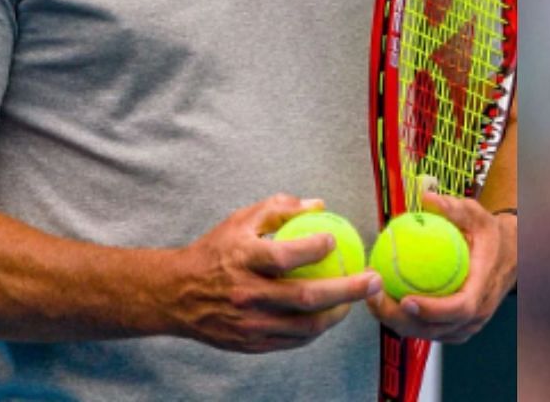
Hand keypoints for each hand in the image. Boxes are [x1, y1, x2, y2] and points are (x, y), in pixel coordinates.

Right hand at [167, 195, 382, 353]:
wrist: (177, 294)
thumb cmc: (215, 252)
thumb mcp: (239, 221)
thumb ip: (279, 209)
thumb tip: (319, 205)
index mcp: (241, 259)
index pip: (284, 256)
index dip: (314, 248)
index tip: (335, 239)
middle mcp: (245, 294)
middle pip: (305, 297)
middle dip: (346, 289)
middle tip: (372, 279)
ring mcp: (249, 324)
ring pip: (305, 326)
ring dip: (338, 313)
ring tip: (357, 299)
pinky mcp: (252, 344)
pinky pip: (294, 340)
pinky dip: (317, 328)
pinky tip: (330, 313)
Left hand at [367, 193, 515, 343]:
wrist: (508, 256)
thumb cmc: (488, 234)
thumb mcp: (476, 214)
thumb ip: (453, 207)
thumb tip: (426, 197)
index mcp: (483, 286)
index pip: (461, 307)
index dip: (433, 310)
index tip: (405, 300)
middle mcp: (478, 312)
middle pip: (438, 328)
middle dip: (402, 320)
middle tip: (374, 299)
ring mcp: (468, 324)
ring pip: (430, 334)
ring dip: (398, 322)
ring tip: (372, 299)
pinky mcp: (458, 328)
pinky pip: (429, 331)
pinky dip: (406, 322)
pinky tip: (384, 304)